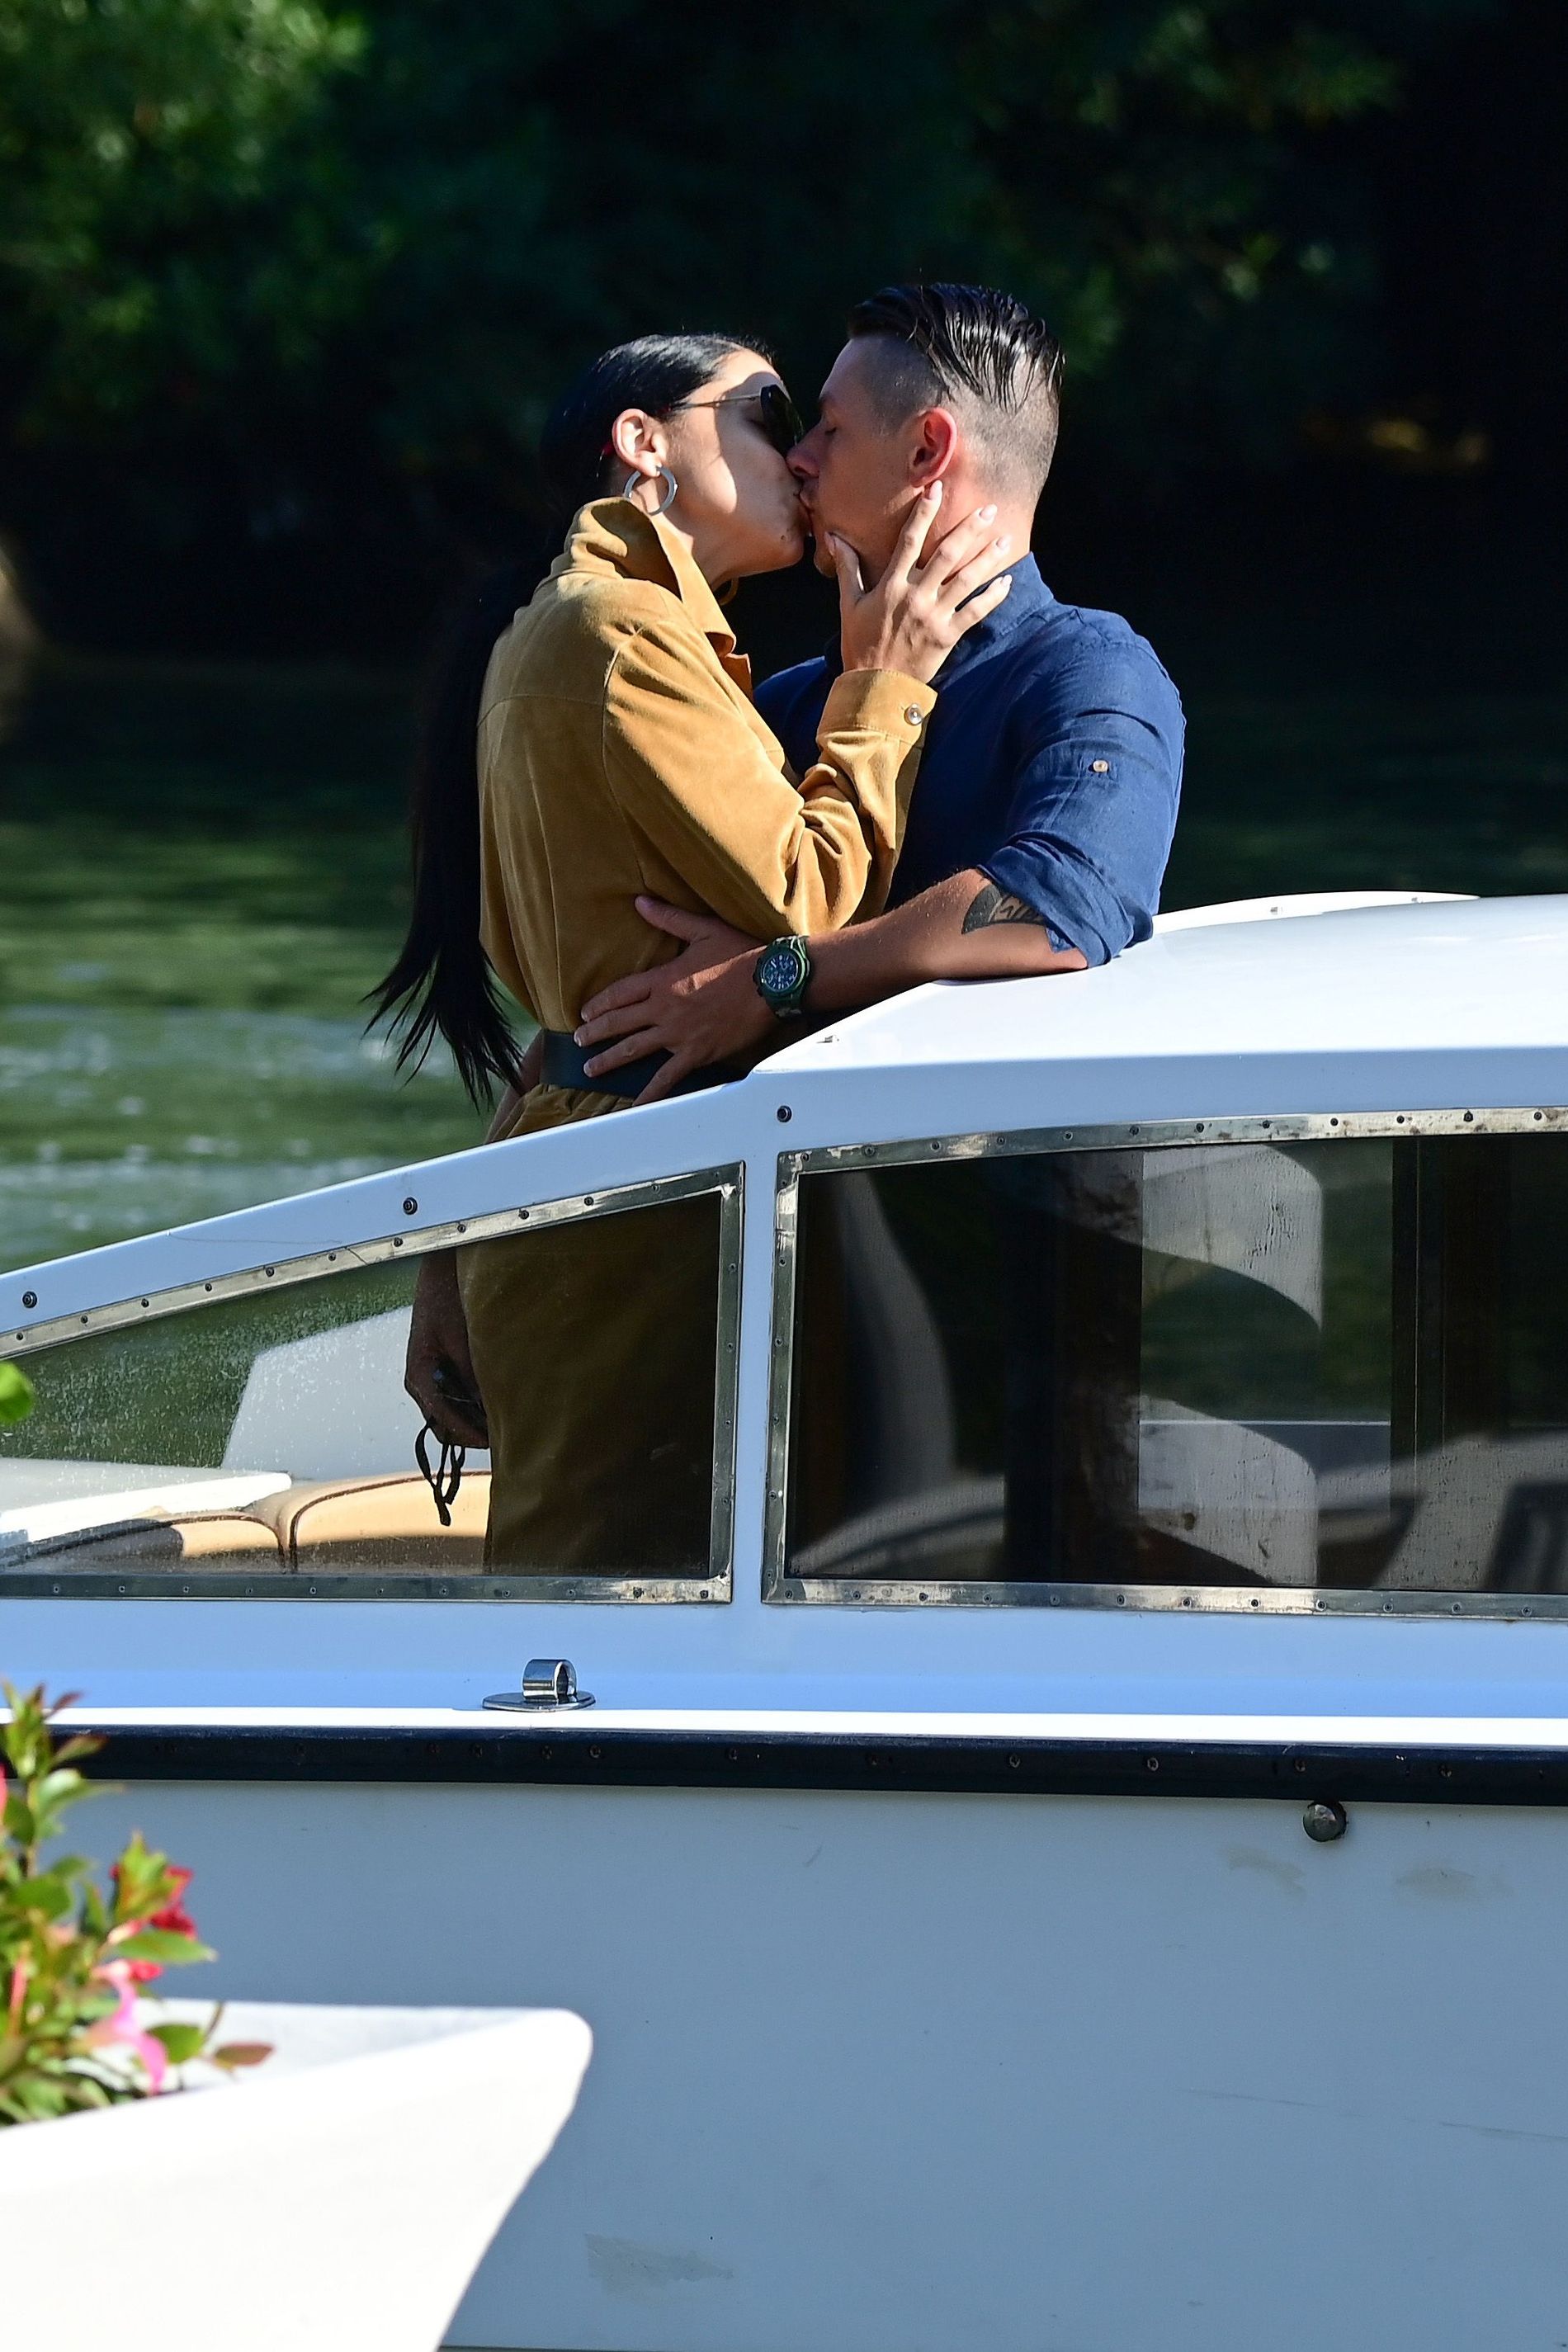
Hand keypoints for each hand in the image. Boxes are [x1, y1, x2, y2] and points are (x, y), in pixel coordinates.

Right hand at [404, 1248, 488, 1448]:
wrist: (443, 1268)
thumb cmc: (447, 1297)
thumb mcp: (461, 1335)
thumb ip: (472, 1371)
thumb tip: (487, 1405)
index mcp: (419, 1375)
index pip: (441, 1418)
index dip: (466, 1433)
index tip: (492, 1441)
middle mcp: (422, 1381)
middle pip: (444, 1422)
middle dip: (471, 1431)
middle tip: (504, 1438)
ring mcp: (432, 1376)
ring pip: (452, 1412)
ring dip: (475, 1418)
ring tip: (505, 1423)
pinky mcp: (445, 1367)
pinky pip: (458, 1395)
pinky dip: (475, 1402)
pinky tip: (499, 1401)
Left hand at [575, 898, 772, 1102]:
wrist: (770, 983)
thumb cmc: (741, 955)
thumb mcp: (702, 930)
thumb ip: (668, 918)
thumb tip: (640, 902)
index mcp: (662, 980)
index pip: (620, 993)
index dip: (600, 1004)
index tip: (586, 1012)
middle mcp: (664, 1009)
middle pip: (619, 1023)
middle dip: (595, 1033)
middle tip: (578, 1041)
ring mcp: (677, 1034)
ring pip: (634, 1049)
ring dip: (609, 1060)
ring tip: (592, 1068)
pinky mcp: (696, 1053)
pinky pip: (667, 1077)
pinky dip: (651, 1092)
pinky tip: (637, 1105)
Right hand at [831, 483, 1013, 684]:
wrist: (875, 687)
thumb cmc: (859, 644)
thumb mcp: (849, 605)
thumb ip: (847, 568)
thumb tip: (834, 537)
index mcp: (891, 585)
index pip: (909, 541)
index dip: (924, 513)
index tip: (937, 489)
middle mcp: (915, 596)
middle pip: (947, 554)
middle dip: (969, 529)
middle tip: (989, 509)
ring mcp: (933, 616)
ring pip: (966, 580)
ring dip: (988, 558)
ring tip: (1005, 538)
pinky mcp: (947, 636)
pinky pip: (975, 612)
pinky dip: (992, 597)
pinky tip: (1006, 581)